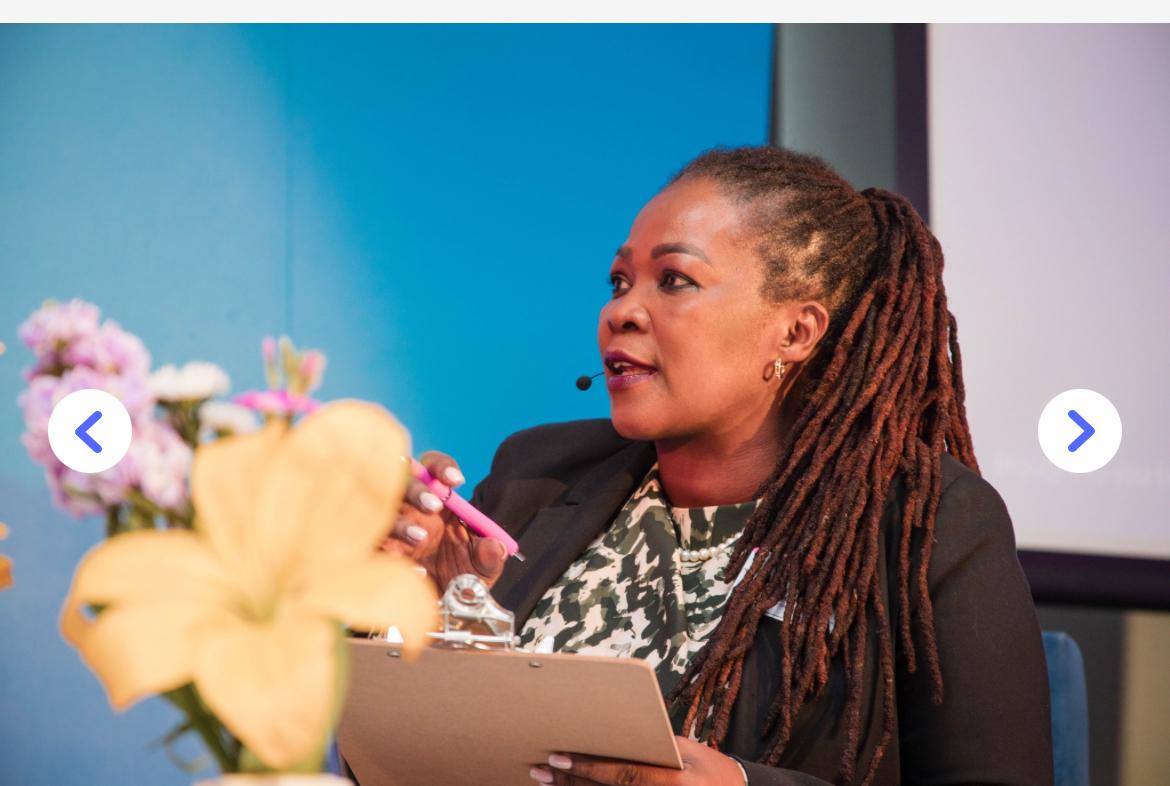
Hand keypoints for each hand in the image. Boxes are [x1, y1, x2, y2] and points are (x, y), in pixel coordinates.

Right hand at [380, 449, 508, 592]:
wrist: (441, 612)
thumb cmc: (461, 580)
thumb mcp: (483, 570)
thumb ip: (491, 556)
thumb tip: (496, 547)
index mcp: (438, 501)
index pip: (433, 468)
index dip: (442, 468)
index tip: (456, 481)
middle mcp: (412, 509)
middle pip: (402, 479)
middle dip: (417, 488)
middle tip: (433, 505)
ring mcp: (393, 529)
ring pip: (383, 509)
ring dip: (402, 520)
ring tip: (421, 538)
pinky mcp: (379, 555)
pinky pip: (375, 546)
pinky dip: (391, 553)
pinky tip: (415, 571)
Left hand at [528, 736, 746, 785]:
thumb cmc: (710, 769)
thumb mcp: (684, 750)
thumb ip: (650, 746)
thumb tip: (613, 733)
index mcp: (671, 779)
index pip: (622, 774)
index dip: (588, 767)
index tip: (559, 755)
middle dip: (569, 781)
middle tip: (540, 769)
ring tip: (545, 781)